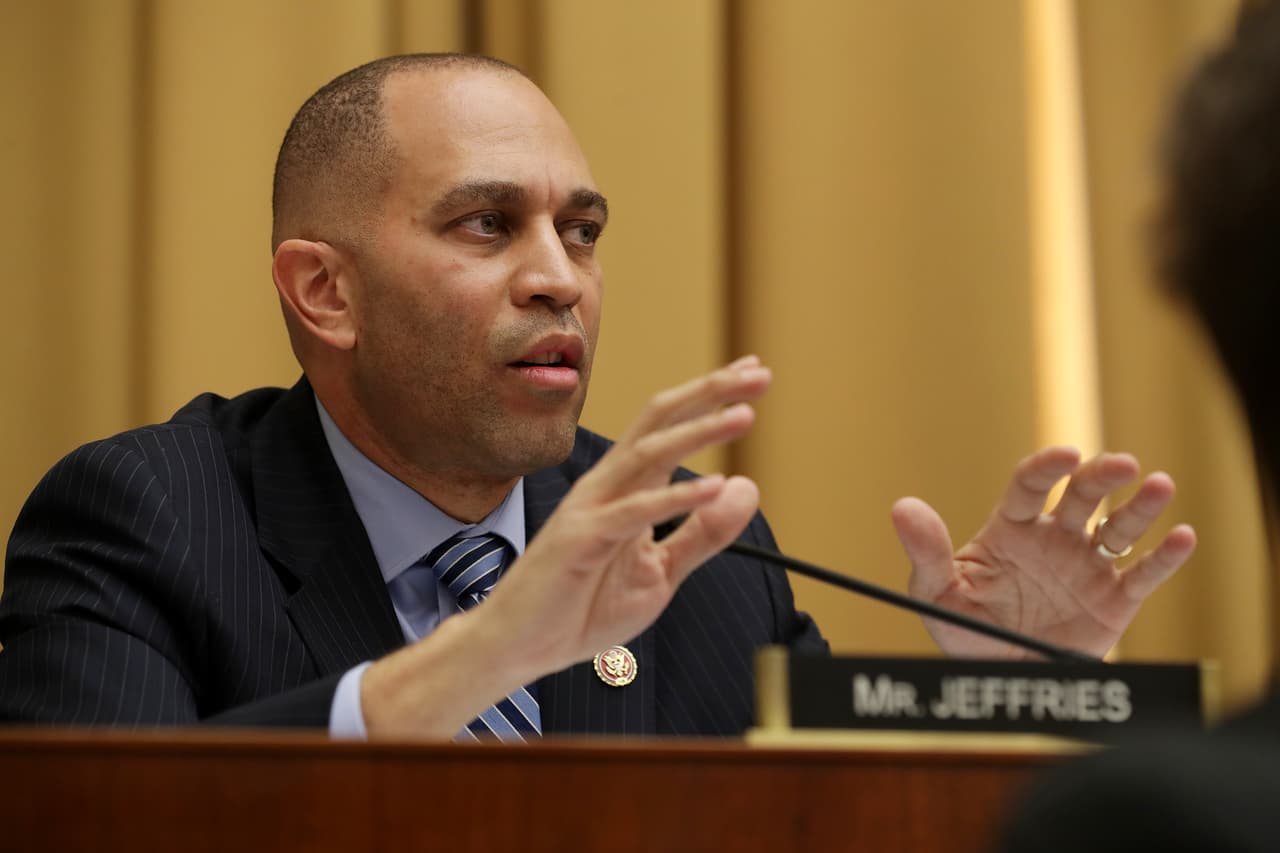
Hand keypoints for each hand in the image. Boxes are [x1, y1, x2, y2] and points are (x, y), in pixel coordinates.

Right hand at [362, 356, 770, 735]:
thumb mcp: (659, 573)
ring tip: (744, 415)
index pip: (669, 427)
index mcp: (624, 487)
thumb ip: (703, 533)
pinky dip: (676, 497)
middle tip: (758, 372)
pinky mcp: (581, 540)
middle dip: (709, 393)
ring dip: (698, 431)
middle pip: (659, 421)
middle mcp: (606, 486)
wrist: (518, 646)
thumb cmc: (580, 607)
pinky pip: (634, 511)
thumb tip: (747, 488)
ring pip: (648, 454)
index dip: (710, 397)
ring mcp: (590, 509)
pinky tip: (715, 486)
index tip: (753, 373)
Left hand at [891, 447, 1196, 658]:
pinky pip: (1143, 573)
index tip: (1065, 454)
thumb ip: (925, 553)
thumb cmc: (965, 629)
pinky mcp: (1115, 600)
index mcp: (1013, 528)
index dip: (1048, 466)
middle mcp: (1055, 538)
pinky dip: (1165, 556)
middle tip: (1123, 465)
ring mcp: (1087, 565)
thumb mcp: (936, 595)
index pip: (1031, 485)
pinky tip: (1181, 537)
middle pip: (1082, 494)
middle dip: (1101, 475)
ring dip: (1140, 506)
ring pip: (1118, 526)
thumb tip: (902, 508)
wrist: (1000, 678)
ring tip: (1158, 486)